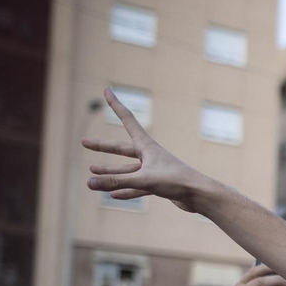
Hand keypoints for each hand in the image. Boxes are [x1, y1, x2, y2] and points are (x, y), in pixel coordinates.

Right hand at [84, 88, 222, 212]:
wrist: (200, 195)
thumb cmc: (176, 182)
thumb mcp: (143, 180)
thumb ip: (116, 181)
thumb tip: (89, 183)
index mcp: (147, 146)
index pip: (128, 120)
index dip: (116, 105)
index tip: (107, 90)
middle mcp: (150, 156)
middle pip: (122, 148)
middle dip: (103, 146)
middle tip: (84, 143)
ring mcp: (155, 170)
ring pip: (128, 170)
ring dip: (111, 172)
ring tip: (93, 173)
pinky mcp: (160, 185)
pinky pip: (138, 187)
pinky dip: (126, 190)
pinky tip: (113, 194)